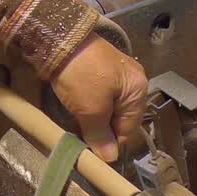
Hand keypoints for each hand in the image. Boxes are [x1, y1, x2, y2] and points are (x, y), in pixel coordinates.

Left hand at [50, 33, 147, 163]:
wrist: (58, 36)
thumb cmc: (81, 74)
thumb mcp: (91, 109)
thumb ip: (100, 135)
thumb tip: (110, 158)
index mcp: (138, 91)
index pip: (128, 130)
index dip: (110, 145)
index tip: (92, 154)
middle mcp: (132, 81)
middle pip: (119, 119)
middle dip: (100, 131)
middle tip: (80, 138)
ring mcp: (116, 73)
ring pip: (107, 108)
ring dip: (92, 119)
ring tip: (75, 123)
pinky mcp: (99, 68)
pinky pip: (98, 96)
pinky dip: (87, 105)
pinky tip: (75, 108)